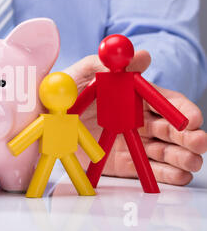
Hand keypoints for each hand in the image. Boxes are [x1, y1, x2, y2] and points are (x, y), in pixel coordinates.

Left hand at [65, 51, 206, 185]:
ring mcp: (131, 143)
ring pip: (167, 151)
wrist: (39, 125)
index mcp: (132, 96)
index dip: (182, 110)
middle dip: (191, 136)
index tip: (191, 119)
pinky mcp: (123, 163)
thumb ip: (104, 64)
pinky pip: (149, 170)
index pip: (167, 102)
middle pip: (173, 129)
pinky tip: (178, 175)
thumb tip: (140, 55)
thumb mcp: (76, 75)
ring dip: (184, 156)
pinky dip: (168, 174)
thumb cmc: (58, 95)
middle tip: (198, 143)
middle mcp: (137, 120)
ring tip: (191, 162)